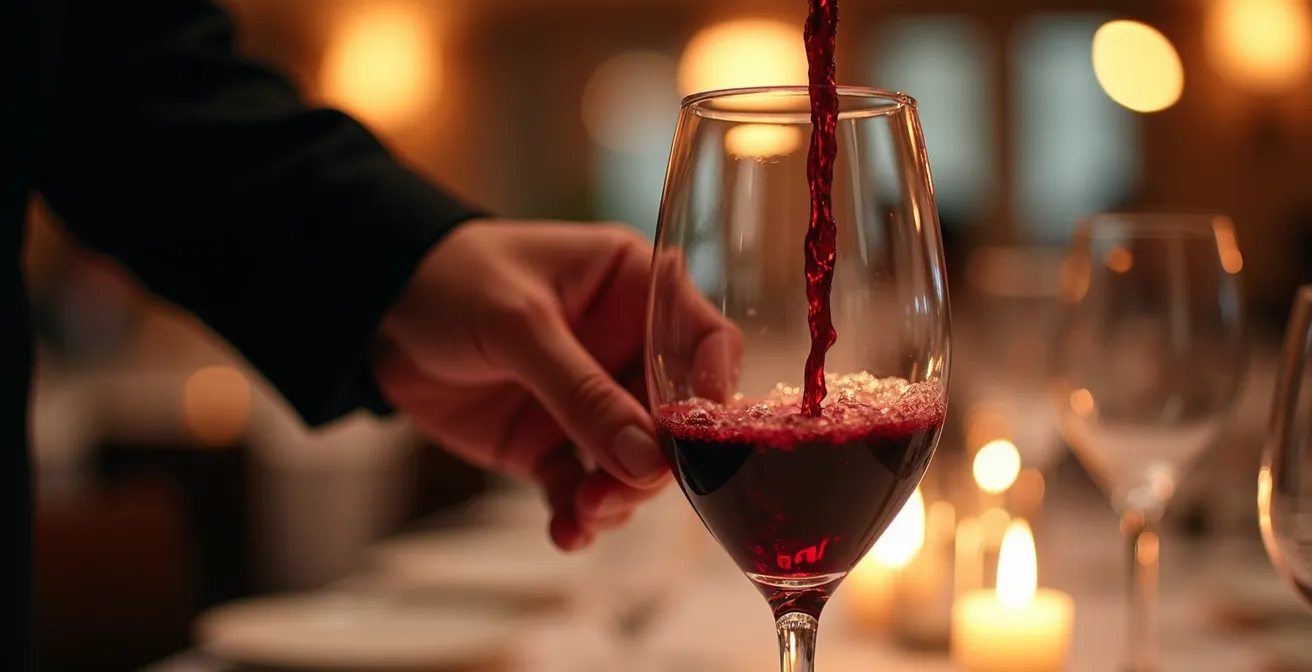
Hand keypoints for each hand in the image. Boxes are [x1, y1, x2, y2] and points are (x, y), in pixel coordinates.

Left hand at [373, 220, 740, 550]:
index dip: (716, 385)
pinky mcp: (552, 444)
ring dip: (620, 496)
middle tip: (629, 487)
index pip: (705, 339)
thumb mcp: (520, 324)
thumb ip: (581, 390)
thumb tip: (645, 460)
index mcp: (635, 289)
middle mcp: (627, 349)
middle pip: (676, 419)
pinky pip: (583, 489)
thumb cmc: (454, 279)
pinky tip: (567, 533)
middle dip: (658, 462)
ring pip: (634, 464)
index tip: (706, 433)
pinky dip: (580, 516)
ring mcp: (592, 401)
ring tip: (588, 513)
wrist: (376, 311)